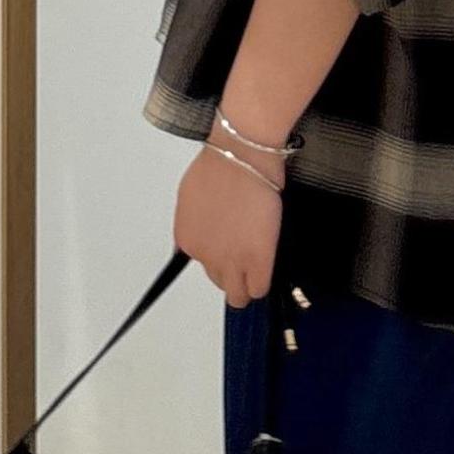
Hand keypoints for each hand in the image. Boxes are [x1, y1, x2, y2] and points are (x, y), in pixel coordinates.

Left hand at [174, 140, 284, 306]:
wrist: (241, 158)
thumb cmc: (220, 166)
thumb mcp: (191, 196)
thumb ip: (195, 222)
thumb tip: (201, 233)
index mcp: (187, 239)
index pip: (201, 264)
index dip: (218, 257)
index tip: (228, 253)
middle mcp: (205, 255)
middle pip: (218, 280)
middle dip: (231, 273)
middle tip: (244, 261)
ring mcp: (232, 260)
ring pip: (237, 294)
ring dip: (245, 286)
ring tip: (254, 275)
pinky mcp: (257, 260)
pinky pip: (258, 288)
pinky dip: (262, 283)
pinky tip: (266, 271)